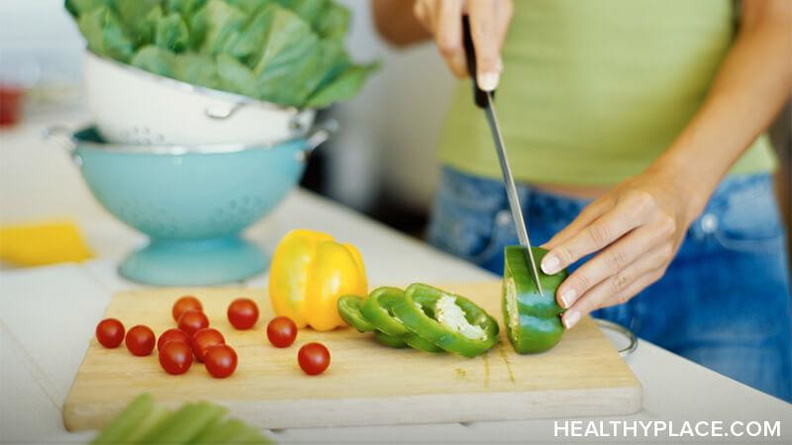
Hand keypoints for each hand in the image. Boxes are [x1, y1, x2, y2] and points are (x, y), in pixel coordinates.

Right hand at [412, 0, 512, 89]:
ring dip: (457, 49)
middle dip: (460, 66)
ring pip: (441, 42)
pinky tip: (454, 20)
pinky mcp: (419, 6)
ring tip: (466, 30)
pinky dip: (448, 36)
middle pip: (448, 44)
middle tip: (472, 75)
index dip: (485, 60)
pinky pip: (434, 35)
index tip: (487, 85)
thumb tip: (493, 70)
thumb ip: (496, 35)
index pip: (481, 31)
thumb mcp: (500, 3)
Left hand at [541, 169, 700, 328]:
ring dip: (592, 301)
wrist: (677, 196)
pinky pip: (629, 289)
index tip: (547, 266)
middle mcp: (656, 230)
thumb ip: (575, 230)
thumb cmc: (634, 195)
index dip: (572, 252)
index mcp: (639, 206)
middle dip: (583, 284)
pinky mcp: (660, 270)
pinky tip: (586, 308)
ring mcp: (661, 253)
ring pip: (622, 281)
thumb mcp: (604, 202)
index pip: (600, 234)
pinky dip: (605, 300)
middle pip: (613, 261)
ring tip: (568, 316)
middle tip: (559, 300)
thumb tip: (544, 252)